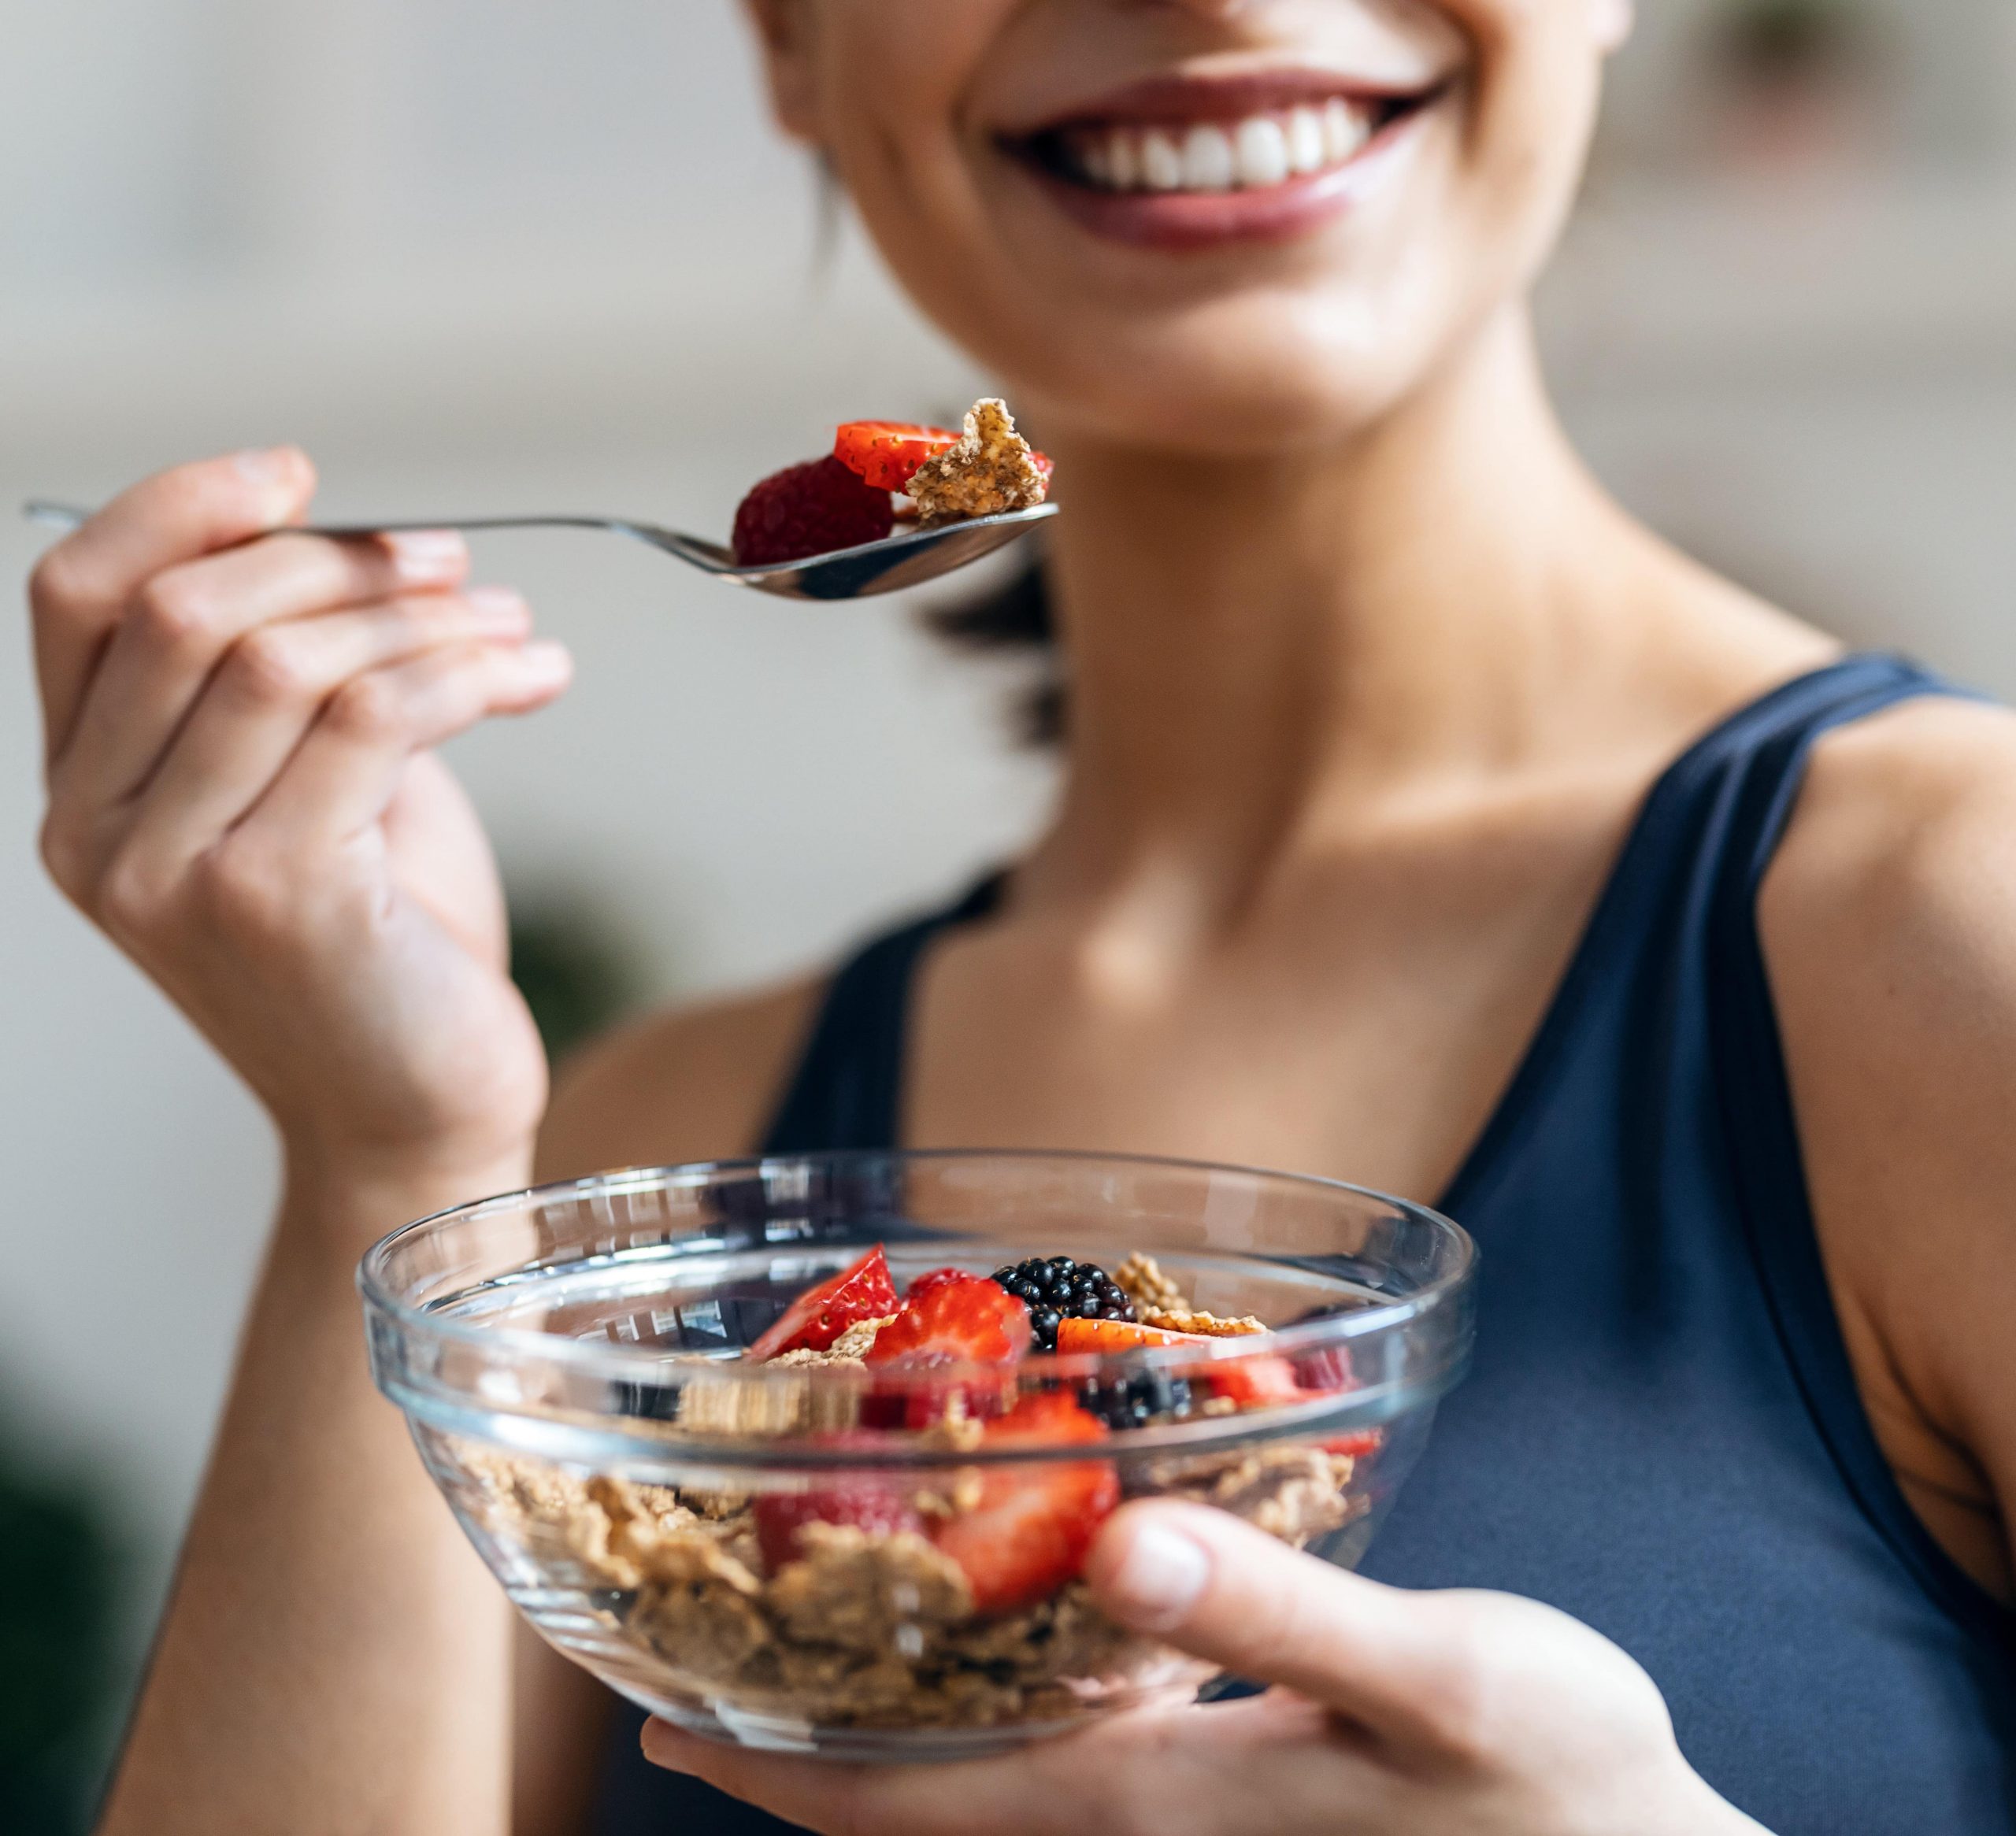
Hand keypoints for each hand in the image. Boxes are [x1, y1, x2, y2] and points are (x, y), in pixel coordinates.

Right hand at [30, 448, 570, 1195]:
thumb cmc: (383, 950)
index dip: (180, 504)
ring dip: (423, 618)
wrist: (421, 1113)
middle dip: (339, 562)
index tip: (298, 473)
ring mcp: (174, 872)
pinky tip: (533, 677)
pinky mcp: (275, 898)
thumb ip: (289, 686)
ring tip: (512, 628)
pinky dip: (466, 673)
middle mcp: (96, 832)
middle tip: (454, 567)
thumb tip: (358, 549)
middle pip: (187, 609)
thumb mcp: (313, 794)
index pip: (76, 593)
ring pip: (284, 657)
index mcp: (84, 791)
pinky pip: (370, 718)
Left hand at [643, 1499, 1767, 1835]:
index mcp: (1142, 1818)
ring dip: (882, 1707)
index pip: (899, 1812)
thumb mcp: (1444, 1688)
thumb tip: (1122, 1544)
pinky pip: (1059, 1754)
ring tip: (812, 1604)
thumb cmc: (1567, 1791)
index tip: (650, 1706)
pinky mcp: (1219, 1802)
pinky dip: (995, 1694)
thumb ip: (1279, 1615)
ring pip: (974, 1777)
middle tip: (693, 1626)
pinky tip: (1003, 1613)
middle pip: (907, 1801)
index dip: (764, 1766)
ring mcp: (1172, 1828)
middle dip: (790, 1732)